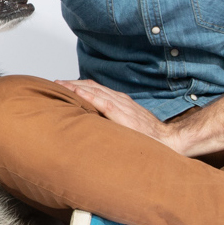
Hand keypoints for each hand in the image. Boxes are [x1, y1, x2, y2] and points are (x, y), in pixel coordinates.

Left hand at [54, 79, 184, 151]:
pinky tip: (78, 93)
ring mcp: (122, 106)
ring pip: (95, 91)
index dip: (78, 85)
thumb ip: (113, 120)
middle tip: (55, 84)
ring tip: (60, 85)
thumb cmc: (147, 135)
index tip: (62, 86)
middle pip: (92, 87)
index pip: (95, 88)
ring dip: (76, 87)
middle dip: (73, 84)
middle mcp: (120, 100)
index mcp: (120, 102)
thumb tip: (95, 123)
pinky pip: (104, 103)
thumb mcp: (127, 123)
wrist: (167, 140)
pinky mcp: (124, 116)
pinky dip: (90, 96)